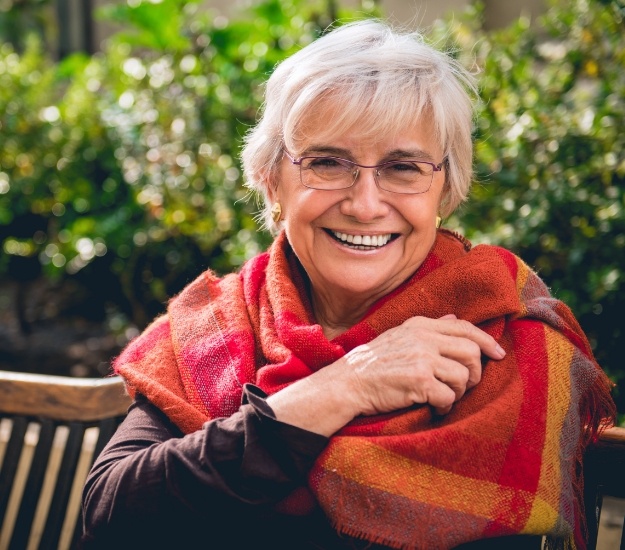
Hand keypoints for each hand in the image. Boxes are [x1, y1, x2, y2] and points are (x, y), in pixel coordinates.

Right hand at [343, 314, 504, 415]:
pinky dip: (445, 407)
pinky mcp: (419, 380)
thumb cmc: (372, 364)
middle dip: (474, 374)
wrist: (346, 383)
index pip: (464, 328)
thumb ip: (429, 328)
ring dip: (457, 393)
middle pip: (471, 352)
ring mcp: (421, 357)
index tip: (499, 355)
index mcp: (419, 325)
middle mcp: (422, 337)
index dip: (486, 341)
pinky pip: (449, 396)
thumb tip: (454, 318)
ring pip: (463, 377)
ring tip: (442, 398)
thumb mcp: (398, 336)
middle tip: (462, 387)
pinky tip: (433, 408)